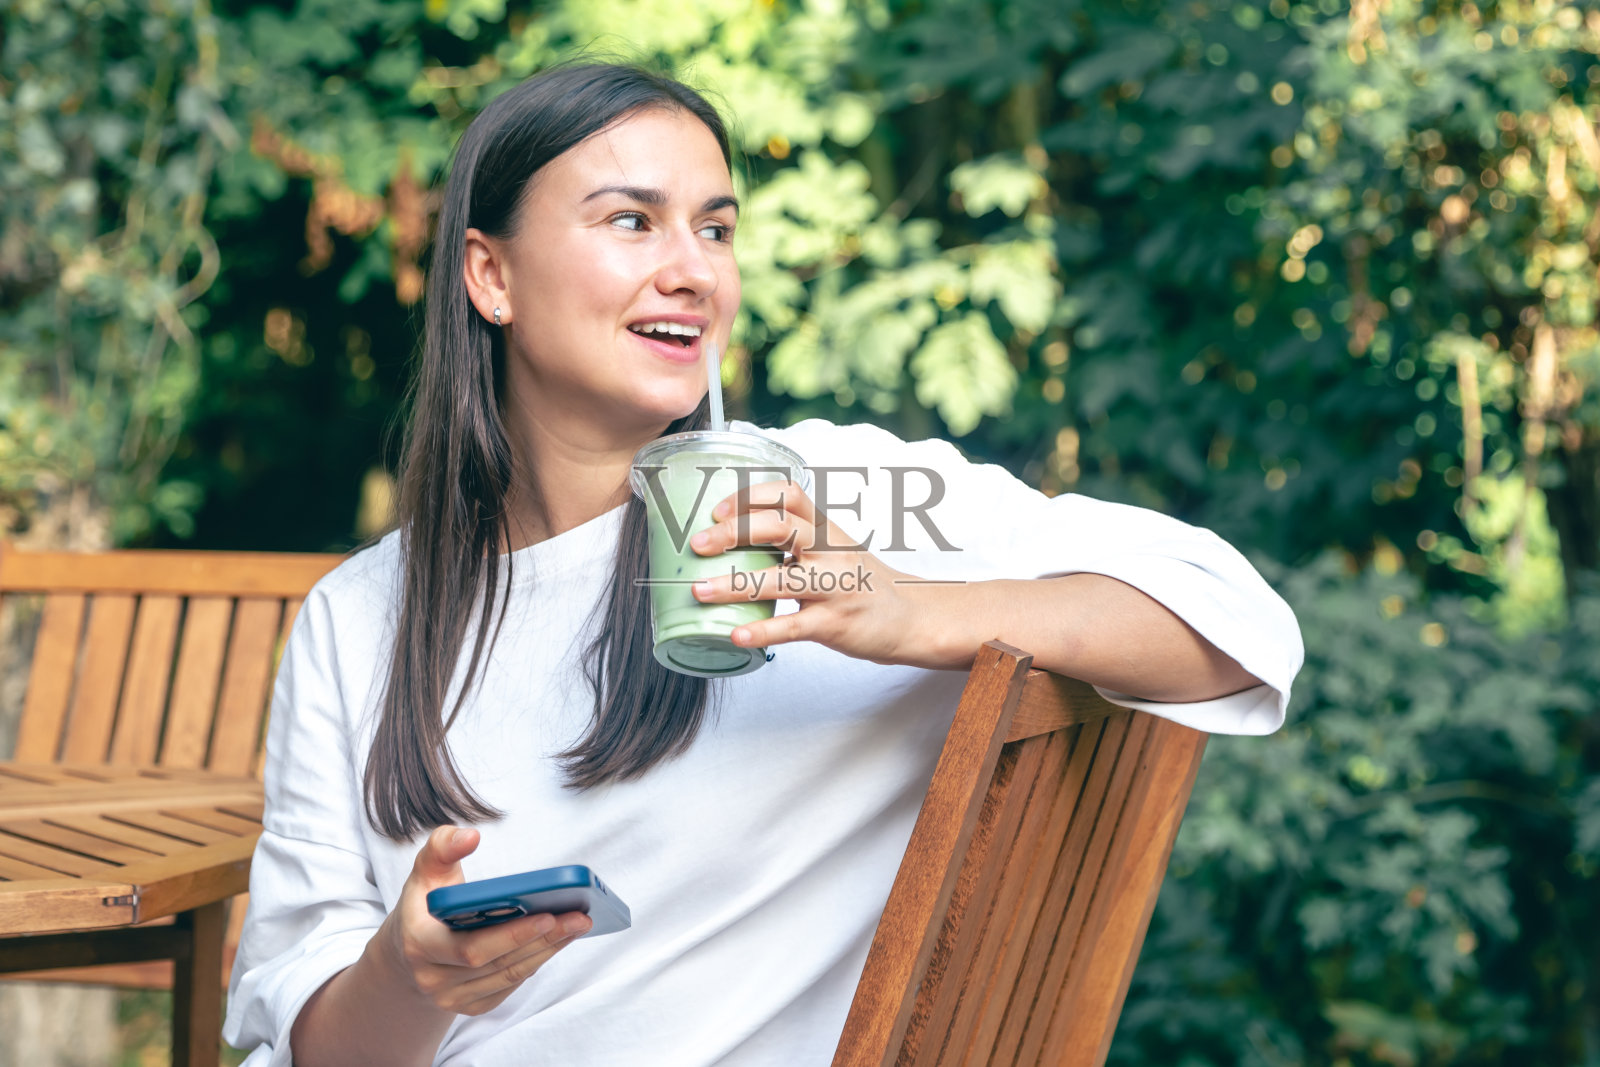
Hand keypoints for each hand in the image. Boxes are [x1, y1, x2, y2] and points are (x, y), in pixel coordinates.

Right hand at [377, 826, 591, 1016]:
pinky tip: (559, 940)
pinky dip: (537, 961)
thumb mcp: (425, 870)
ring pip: (510, 975)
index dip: (511, 935)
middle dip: (543, 939)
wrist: (406, 951)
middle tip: (579, 916)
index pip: (470, 948)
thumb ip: (443, 846)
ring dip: (548, 950)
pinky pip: (510, 986)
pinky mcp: (469, 1006)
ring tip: (578, 924)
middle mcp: (432, 978)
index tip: (548, 914)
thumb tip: (470, 836)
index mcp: (419, 943)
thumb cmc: (424, 904)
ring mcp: (450, 998)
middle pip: (498, 963)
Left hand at [687, 479, 969, 668]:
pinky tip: (736, 634)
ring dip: (734, 584)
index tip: (718, 510)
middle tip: (698, 544)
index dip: (750, 496)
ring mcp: (833, 587)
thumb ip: (794, 539)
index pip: (787, 494)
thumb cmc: (861, 581)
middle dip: (732, 533)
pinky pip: (793, 627)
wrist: (910, 617)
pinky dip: (761, 631)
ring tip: (699, 591)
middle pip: (778, 526)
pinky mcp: (835, 624)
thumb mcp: (833, 547)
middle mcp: (829, 551)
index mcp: (825, 528)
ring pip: (779, 579)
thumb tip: (731, 535)